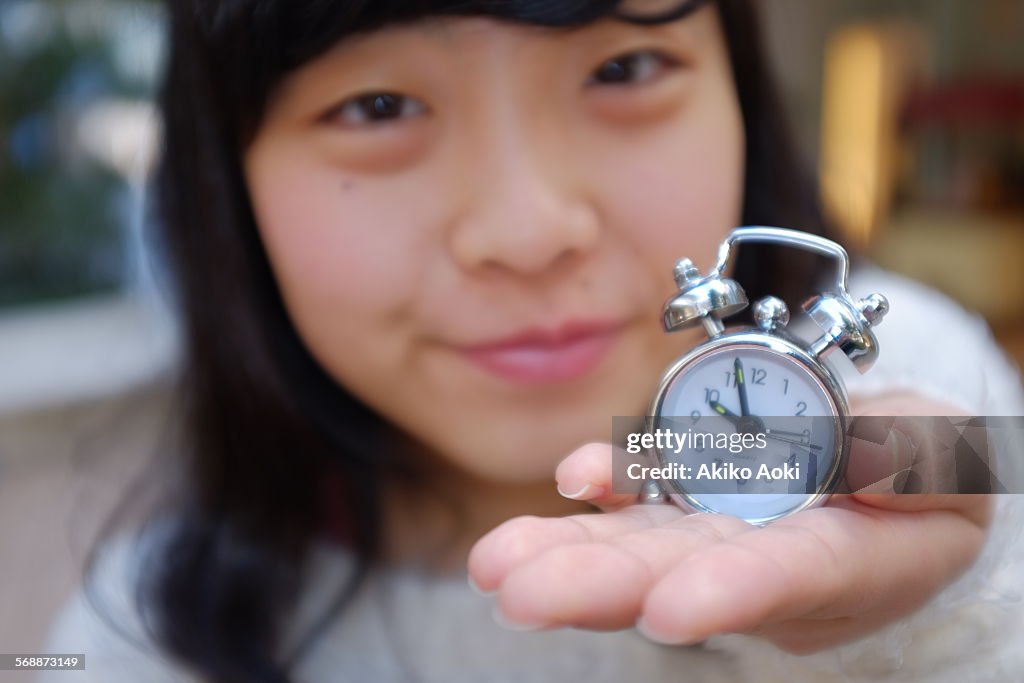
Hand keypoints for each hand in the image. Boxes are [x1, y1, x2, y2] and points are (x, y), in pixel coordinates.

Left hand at [467, 391, 990, 653]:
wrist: (879, 465)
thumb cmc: (921, 465)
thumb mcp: (943, 458)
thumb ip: (912, 463)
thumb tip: (866, 466)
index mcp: (849, 562)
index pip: (791, 578)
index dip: (734, 591)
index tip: (669, 613)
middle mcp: (763, 559)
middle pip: (680, 576)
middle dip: (602, 586)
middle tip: (521, 595)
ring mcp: (714, 531)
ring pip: (637, 546)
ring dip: (564, 554)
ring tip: (494, 566)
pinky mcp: (682, 501)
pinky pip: (637, 496)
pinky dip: (601, 488)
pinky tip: (568, 481)